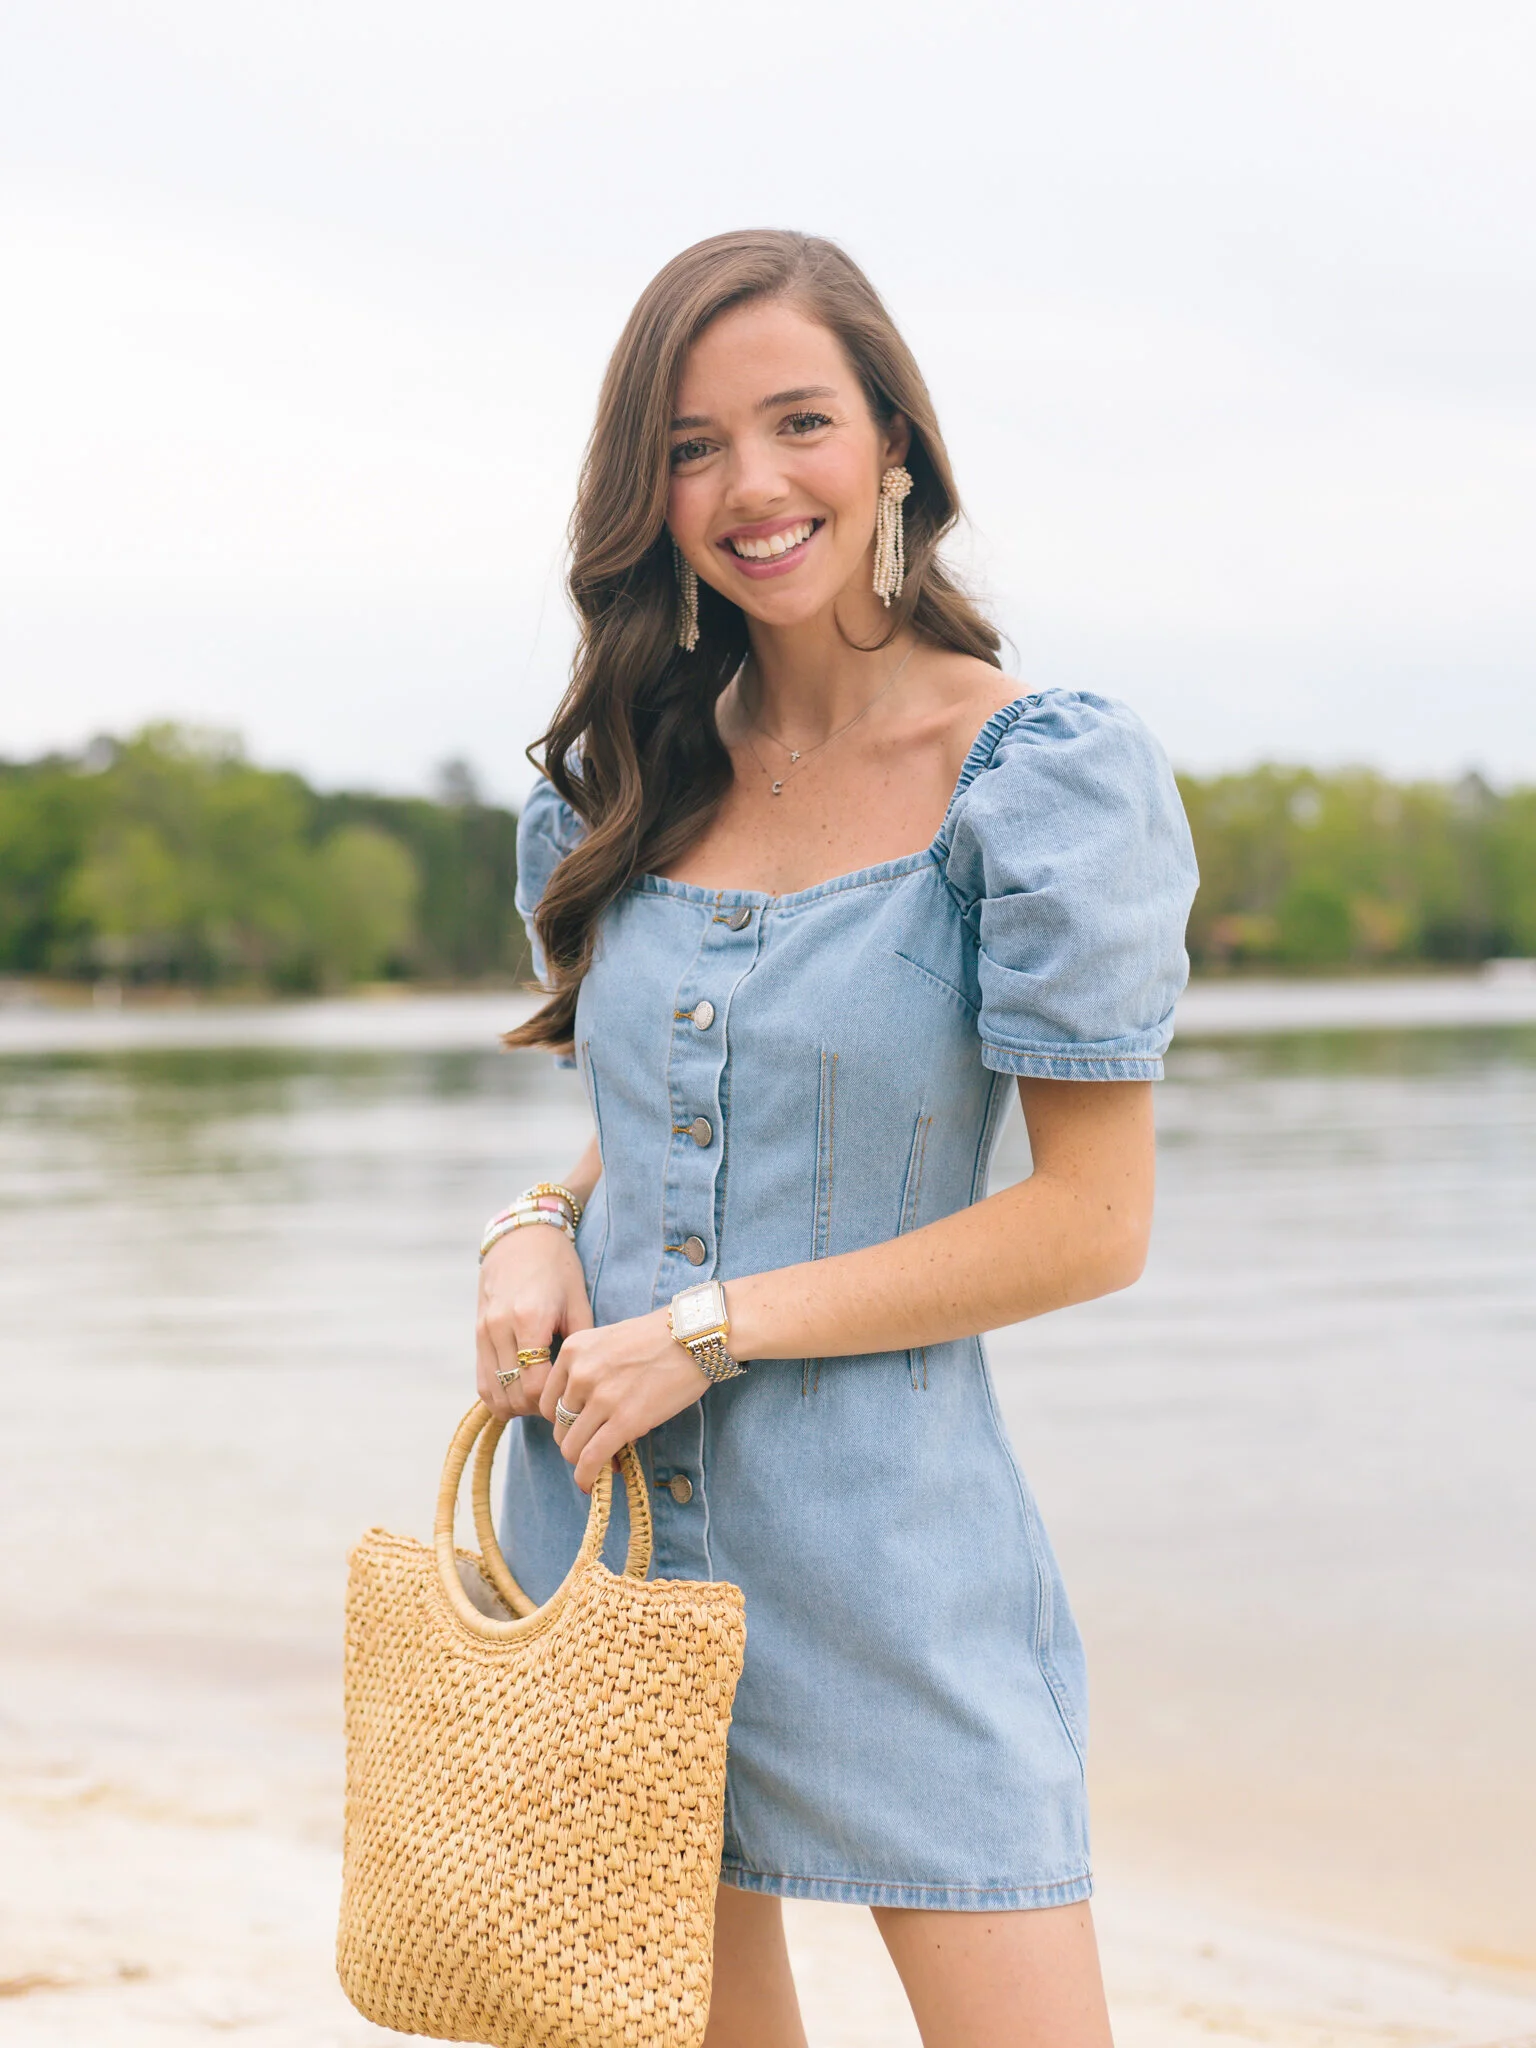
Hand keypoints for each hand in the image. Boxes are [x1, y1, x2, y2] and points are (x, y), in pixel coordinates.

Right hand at [475, 1225, 592, 1422]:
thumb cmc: (558, 1268)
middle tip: (559, 1402)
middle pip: (513, 1394)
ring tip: (541, 1398)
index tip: (571, 1400)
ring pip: (493, 1393)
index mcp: (529, 1319)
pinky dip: (500, 1395)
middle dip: (537, 1408)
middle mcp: (500, 1327)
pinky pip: (482, 1381)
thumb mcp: (578, 1302)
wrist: (522, 1238)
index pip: (535, 1385)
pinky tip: (521, 1392)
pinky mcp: (476, 1334)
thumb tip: (585, 1386)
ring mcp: (483, 1332)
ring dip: (517, 1405)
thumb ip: (580, 1344)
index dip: (554, 1402)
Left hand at [540, 1311, 708, 1492]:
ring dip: (581, 1459)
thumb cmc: (658, 1337)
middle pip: (558, 1425)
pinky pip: (591, 1458)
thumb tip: (583, 1411)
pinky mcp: (625, 1421)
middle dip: (574, 1439)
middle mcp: (580, 1373)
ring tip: (598, 1463)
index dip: (561, 1419)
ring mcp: (601, 1398)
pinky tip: (589, 1483)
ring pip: (571, 1446)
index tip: (578, 1426)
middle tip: (593, 1444)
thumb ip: (589, 1369)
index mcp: (573, 1351)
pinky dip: (586, 1476)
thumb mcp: (609, 1341)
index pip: (547, 1400)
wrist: (694, 1337)